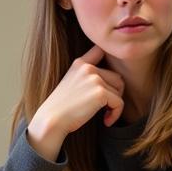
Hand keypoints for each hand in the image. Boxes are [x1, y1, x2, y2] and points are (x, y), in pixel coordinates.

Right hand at [26, 45, 124, 160]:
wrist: (52, 120)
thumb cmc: (63, 108)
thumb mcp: (72, 83)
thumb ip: (88, 76)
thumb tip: (117, 79)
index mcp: (80, 63)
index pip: (100, 50)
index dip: (110, 60)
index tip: (109, 78)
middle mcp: (88, 67)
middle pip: (117, 77)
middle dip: (115, 93)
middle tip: (105, 106)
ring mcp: (94, 79)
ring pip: (119, 90)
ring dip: (115, 104)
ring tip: (104, 113)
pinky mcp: (100, 92)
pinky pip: (119, 103)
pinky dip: (116, 114)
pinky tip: (106, 120)